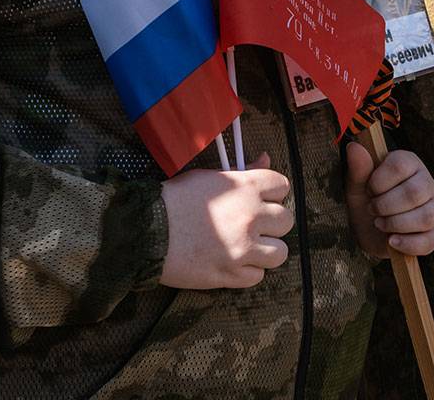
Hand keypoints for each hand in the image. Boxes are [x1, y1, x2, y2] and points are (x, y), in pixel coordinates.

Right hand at [159, 154, 293, 288]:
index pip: (282, 186)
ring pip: (280, 253)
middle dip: (272, 223)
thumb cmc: (174, 199)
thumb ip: (243, 172)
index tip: (262, 199)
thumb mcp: (209, 176)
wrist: (147, 231)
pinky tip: (233, 262)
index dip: (273, 193)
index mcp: (246, 188)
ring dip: (267, 250)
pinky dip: (248, 271)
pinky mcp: (231, 274)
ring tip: (248, 247)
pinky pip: (257, 276)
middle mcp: (251, 217)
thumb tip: (265, 158)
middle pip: (286, 220)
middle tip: (254, 225)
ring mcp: (243, 248)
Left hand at [344, 142, 433, 258]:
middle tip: (372, 209)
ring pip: (426, 217)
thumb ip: (358, 168)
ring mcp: (432, 210)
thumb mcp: (357, 185)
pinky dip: (407, 244)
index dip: (379, 181)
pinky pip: (427, 241)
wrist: (367, 232)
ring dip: (395, 224)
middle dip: (385, 205)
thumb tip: (354, 147)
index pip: (400, 166)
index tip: (369, 190)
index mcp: (410, 164)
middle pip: (415, 193)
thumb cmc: (365, 200)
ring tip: (380, 223)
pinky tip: (391, 240)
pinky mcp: (431, 235)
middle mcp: (426, 183)